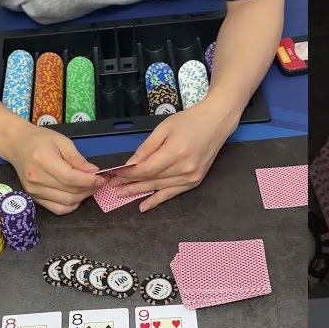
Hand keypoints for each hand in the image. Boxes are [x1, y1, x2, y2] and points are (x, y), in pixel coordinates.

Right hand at [1, 124, 105, 214]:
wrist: (17, 145)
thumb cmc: (40, 140)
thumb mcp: (62, 141)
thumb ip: (77, 159)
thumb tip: (93, 172)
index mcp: (42, 160)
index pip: (70, 178)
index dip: (89, 181)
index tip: (101, 178)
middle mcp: (36, 178)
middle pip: (69, 192)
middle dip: (88, 189)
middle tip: (98, 182)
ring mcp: (34, 191)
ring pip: (66, 203)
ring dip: (82, 197)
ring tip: (89, 188)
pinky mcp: (34, 198)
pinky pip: (57, 209)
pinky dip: (71, 205)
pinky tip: (77, 195)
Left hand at [113, 100, 238, 211]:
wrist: (216, 123)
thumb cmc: (189, 121)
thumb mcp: (164, 128)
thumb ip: (146, 148)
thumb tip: (130, 164)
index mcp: (176, 152)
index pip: (146, 169)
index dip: (129, 174)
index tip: (115, 174)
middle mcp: (184, 168)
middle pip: (151, 180)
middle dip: (130, 183)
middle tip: (113, 187)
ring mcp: (191, 177)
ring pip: (159, 188)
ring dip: (139, 192)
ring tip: (122, 195)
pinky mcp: (195, 181)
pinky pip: (172, 193)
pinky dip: (157, 200)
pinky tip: (144, 206)